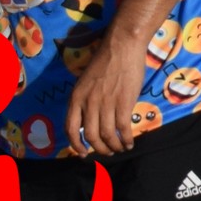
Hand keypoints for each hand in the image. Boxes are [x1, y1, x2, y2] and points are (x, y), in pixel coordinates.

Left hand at [64, 34, 151, 157]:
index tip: (84, 153)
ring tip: (120, 148)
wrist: (122, 46)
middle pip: (91, 136)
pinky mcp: (124, 102)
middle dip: (99, 149)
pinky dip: (126, 139)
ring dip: (114, 146)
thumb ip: (85, 101)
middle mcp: (88, 104)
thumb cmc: (105, 61)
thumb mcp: (85, 82)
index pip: (71, 129)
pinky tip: (130, 142)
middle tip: (107, 152)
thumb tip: (89, 120)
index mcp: (76, 98)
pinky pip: (123, 128)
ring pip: (107, 135)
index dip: (76, 145)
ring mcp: (106, 104)